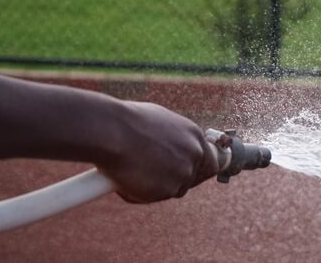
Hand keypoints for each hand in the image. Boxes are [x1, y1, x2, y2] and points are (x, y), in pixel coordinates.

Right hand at [96, 101, 218, 202]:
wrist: (110, 131)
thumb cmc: (126, 122)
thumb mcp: (158, 122)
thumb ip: (172, 139)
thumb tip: (169, 149)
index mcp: (193, 135)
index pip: (210, 161)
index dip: (197, 170)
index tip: (185, 174)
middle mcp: (194, 154)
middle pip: (194, 178)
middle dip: (176, 181)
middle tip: (155, 178)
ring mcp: (182, 173)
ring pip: (174, 190)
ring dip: (157, 186)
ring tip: (132, 170)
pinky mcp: (167, 189)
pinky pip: (155, 197)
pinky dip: (141, 192)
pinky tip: (126, 177)